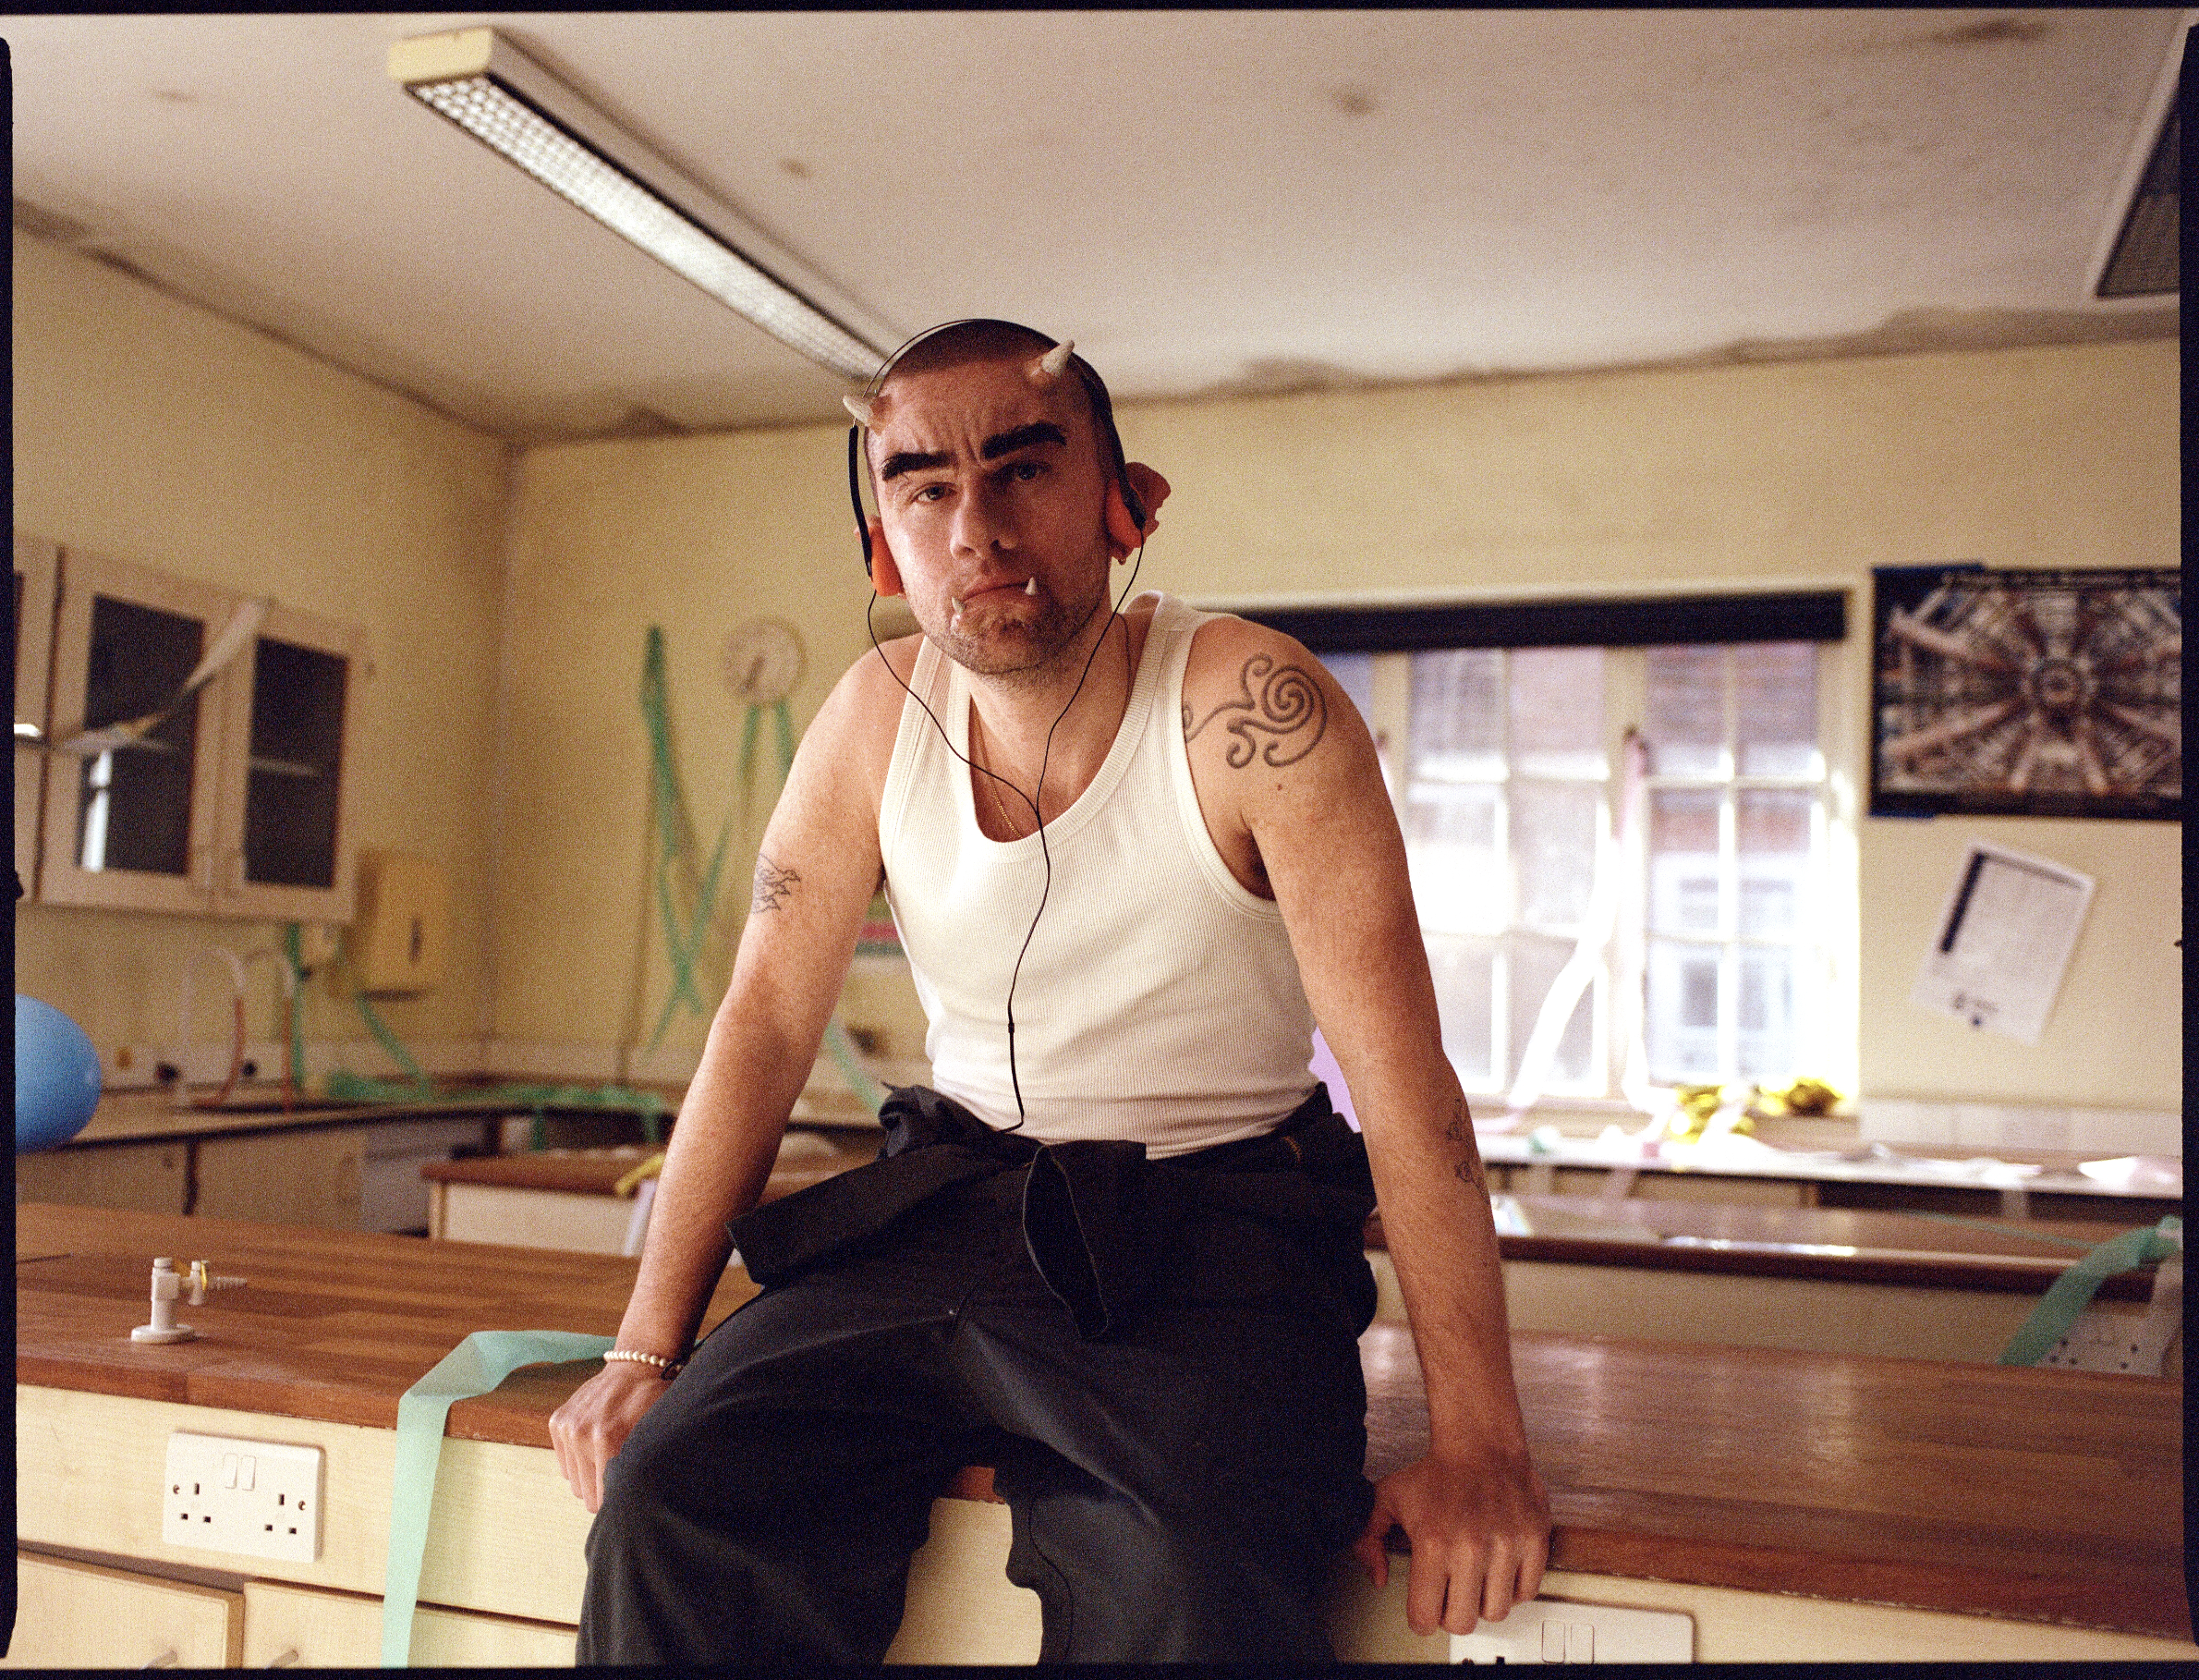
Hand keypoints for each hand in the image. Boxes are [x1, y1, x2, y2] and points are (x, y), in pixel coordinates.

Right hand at [549, 1361, 671, 1511]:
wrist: (637, 1366)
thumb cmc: (654, 1404)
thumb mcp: (655, 1436)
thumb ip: (642, 1470)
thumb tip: (639, 1505)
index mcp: (608, 1441)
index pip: (602, 1499)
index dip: (617, 1502)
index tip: (627, 1499)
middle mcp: (582, 1435)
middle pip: (585, 1494)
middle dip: (602, 1491)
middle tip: (620, 1476)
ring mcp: (567, 1427)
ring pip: (573, 1481)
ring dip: (590, 1476)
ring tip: (610, 1458)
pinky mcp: (558, 1421)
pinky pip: (564, 1463)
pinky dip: (579, 1460)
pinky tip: (596, 1445)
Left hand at [1352, 1447, 1550, 1635]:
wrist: (1480, 1442)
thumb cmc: (1438, 1471)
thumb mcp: (1388, 1499)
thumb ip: (1368, 1539)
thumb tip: (1378, 1576)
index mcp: (1432, 1543)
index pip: (1425, 1617)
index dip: (1421, 1618)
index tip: (1424, 1609)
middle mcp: (1470, 1549)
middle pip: (1462, 1623)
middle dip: (1451, 1615)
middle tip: (1450, 1596)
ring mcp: (1506, 1546)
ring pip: (1496, 1612)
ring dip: (1483, 1602)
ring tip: (1475, 1581)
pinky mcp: (1534, 1541)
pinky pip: (1527, 1592)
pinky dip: (1513, 1589)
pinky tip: (1498, 1571)